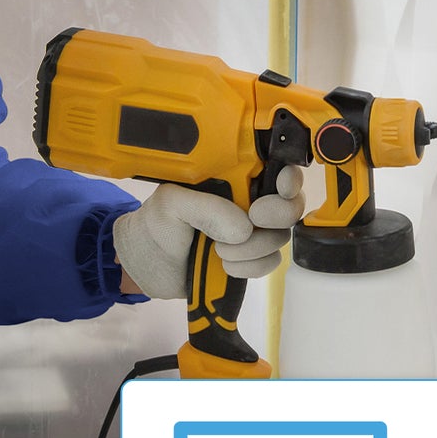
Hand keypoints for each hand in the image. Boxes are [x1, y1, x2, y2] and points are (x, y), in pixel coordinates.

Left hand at [113, 167, 305, 298]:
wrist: (148, 264)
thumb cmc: (157, 224)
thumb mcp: (171, 204)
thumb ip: (205, 208)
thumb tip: (244, 229)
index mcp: (231, 180)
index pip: (274, 170)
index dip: (288, 177)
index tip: (281, 189)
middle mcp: (247, 203)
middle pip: (288, 205)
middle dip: (277, 214)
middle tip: (254, 218)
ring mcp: (251, 233)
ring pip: (279, 238)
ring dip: (252, 248)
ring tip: (217, 249)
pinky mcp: (250, 260)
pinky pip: (268, 263)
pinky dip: (248, 267)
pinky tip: (223, 264)